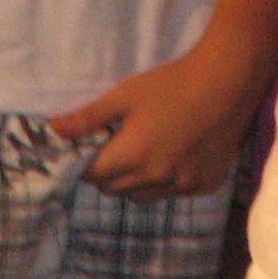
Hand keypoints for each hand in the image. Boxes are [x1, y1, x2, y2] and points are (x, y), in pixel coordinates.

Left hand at [52, 43, 258, 200]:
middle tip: (118, 145)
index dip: (87, 161)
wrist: (226, 83)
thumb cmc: (171, 83)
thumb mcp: (125, 95)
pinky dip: (168, 180)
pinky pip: (173, 192)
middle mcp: (155, 179)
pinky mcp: (203, 185)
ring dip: (136, 181)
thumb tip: (51, 130)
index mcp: (131, 157)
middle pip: (115, 189)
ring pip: (143, 195)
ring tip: (145, 150)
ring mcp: (181, 186)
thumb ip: (87, 117)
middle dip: (108, 172)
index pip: (93, 176)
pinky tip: (176, 153)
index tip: (93, 145)